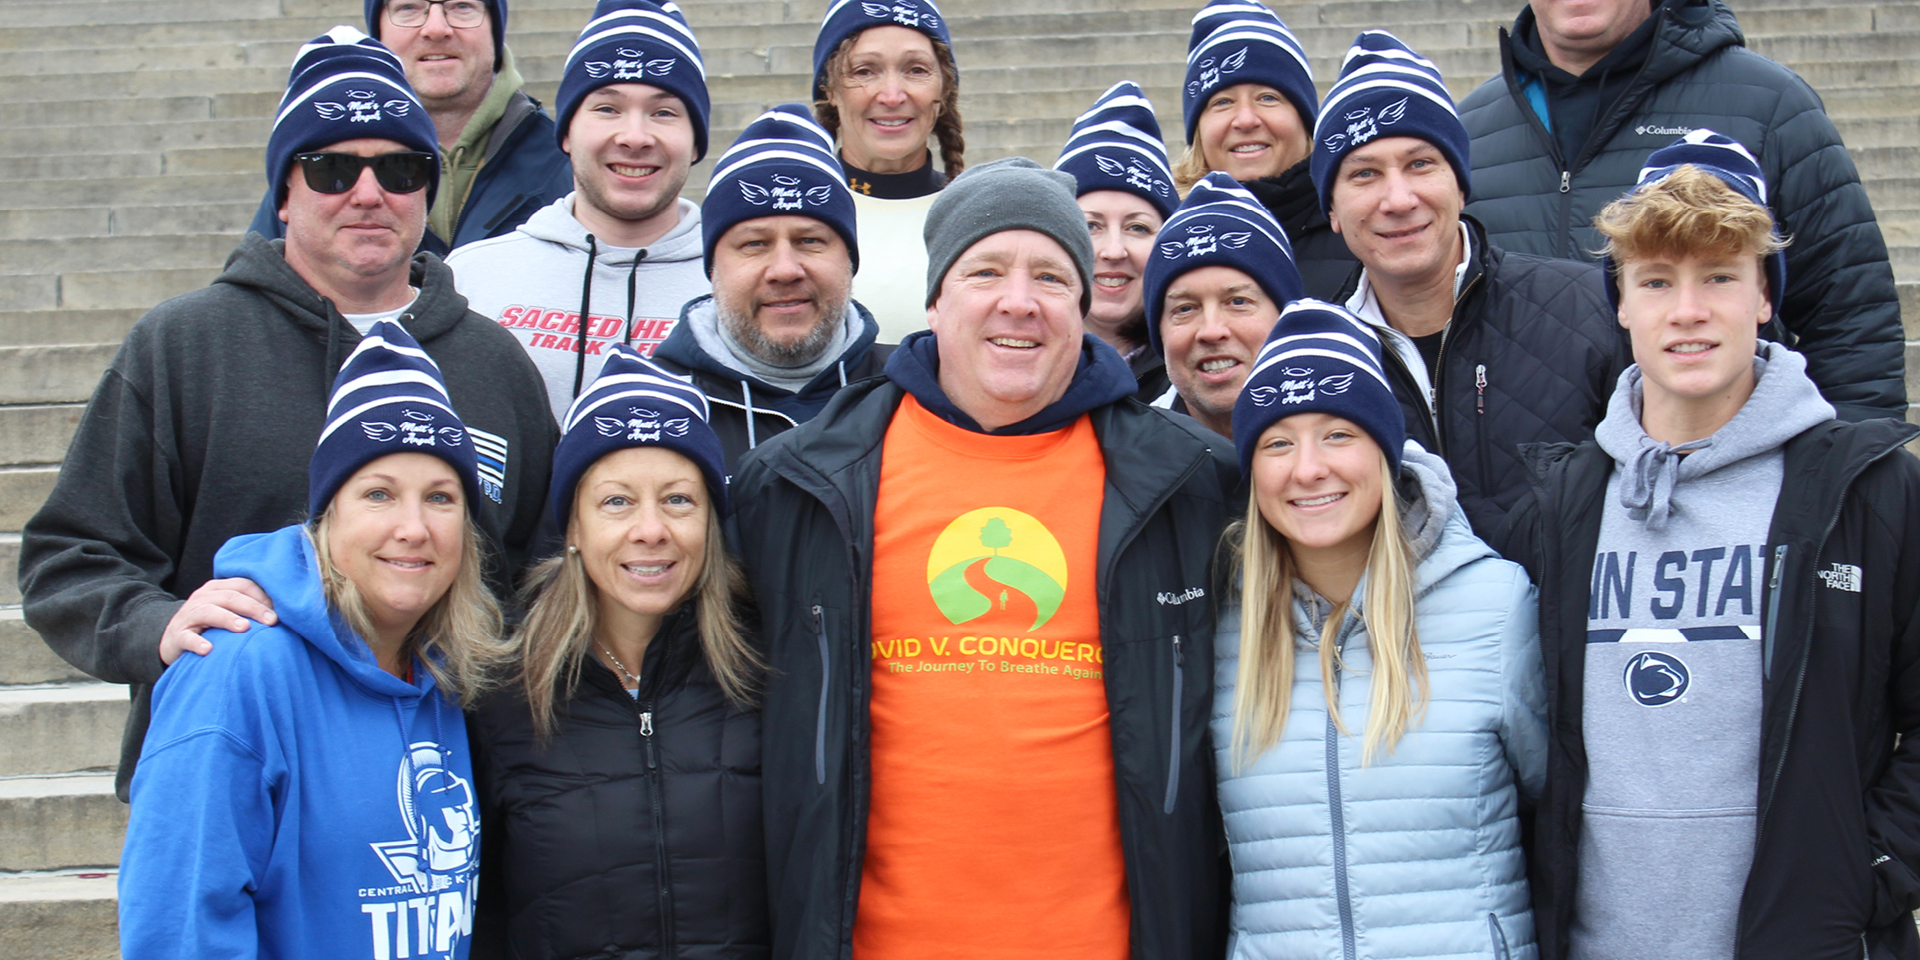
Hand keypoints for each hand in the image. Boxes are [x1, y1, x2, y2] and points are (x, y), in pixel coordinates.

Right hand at [158, 578, 276, 665]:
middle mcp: (203, 598)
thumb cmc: (212, 626)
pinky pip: (187, 637)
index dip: (263, 595)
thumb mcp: (229, 612)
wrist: (173, 640)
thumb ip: (251, 609)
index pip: (243, 585)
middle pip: (229, 597)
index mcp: (218, 589)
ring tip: (244, 628)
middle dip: (253, 607)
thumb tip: (285, 616)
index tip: (282, 610)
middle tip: (272, 621)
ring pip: (208, 611)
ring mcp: (189, 616)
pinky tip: (209, 650)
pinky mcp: (178, 636)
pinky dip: (197, 642)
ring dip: (227, 619)